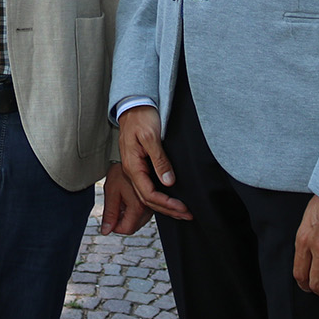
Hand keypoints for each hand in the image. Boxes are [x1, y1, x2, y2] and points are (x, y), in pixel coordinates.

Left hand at [98, 161, 153, 234]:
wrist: (132, 157)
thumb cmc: (120, 171)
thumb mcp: (111, 191)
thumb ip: (110, 212)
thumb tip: (105, 230)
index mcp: (137, 206)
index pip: (127, 229)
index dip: (115, 227)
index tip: (110, 219)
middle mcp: (147, 208)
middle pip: (133, 227)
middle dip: (122, 222)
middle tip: (115, 208)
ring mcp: (151, 205)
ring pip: (138, 222)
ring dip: (128, 217)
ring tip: (122, 201)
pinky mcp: (152, 201)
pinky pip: (143, 214)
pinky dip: (134, 211)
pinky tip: (128, 200)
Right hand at [117, 106, 191, 221]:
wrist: (134, 104)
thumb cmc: (141, 117)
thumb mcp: (151, 137)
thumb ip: (159, 160)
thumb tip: (168, 182)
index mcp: (132, 166)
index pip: (148, 194)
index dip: (166, 203)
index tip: (183, 208)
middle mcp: (131, 170)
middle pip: (148, 199)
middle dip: (168, 209)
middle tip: (187, 214)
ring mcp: (135, 168)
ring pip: (147, 195)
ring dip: (165, 205)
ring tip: (181, 211)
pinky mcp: (140, 164)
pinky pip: (148, 186)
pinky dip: (160, 196)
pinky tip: (170, 198)